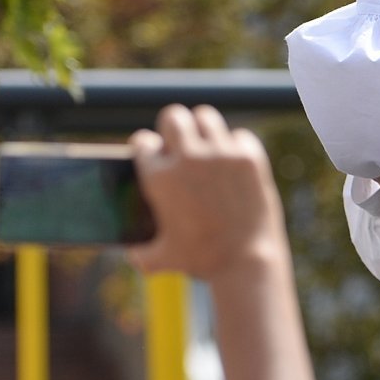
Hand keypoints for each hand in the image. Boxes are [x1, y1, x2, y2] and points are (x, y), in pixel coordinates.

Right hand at [128, 104, 285, 281]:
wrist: (246, 263)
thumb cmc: (201, 261)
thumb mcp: (162, 258)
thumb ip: (140, 253)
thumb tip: (130, 252)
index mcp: (158, 176)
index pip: (142, 141)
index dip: (147, 148)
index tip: (155, 154)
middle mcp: (187, 158)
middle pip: (173, 115)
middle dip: (174, 127)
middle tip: (181, 143)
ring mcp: (220, 154)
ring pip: (205, 116)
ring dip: (204, 129)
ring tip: (207, 147)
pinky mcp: (248, 157)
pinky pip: (239, 136)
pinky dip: (236, 146)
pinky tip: (234, 163)